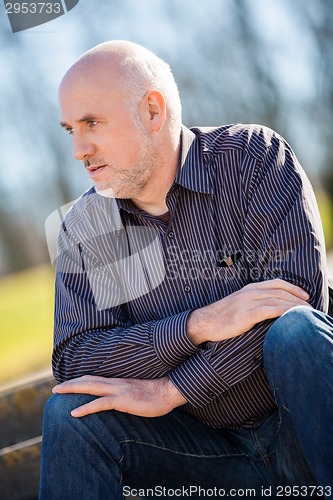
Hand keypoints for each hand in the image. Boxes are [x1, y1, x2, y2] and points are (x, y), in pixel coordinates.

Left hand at [52, 375, 186, 417]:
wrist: (170, 390)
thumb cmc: (157, 393)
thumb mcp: (139, 393)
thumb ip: (128, 394)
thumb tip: (123, 401)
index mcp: (119, 381)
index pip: (95, 378)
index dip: (81, 380)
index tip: (68, 384)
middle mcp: (116, 383)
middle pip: (88, 380)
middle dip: (71, 383)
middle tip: (56, 388)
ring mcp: (119, 390)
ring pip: (90, 387)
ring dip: (72, 389)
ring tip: (57, 392)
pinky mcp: (123, 400)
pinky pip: (100, 404)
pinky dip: (85, 408)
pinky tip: (74, 413)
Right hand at [187, 279, 311, 343]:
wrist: (205, 322)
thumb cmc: (221, 316)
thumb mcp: (239, 304)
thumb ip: (253, 302)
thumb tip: (268, 309)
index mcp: (249, 289)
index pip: (276, 283)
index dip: (293, 288)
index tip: (305, 296)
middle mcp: (250, 292)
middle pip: (281, 292)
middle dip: (298, 298)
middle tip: (310, 306)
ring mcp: (248, 302)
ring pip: (278, 300)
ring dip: (295, 305)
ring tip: (306, 312)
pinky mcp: (247, 314)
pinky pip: (270, 310)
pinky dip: (284, 311)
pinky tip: (292, 316)